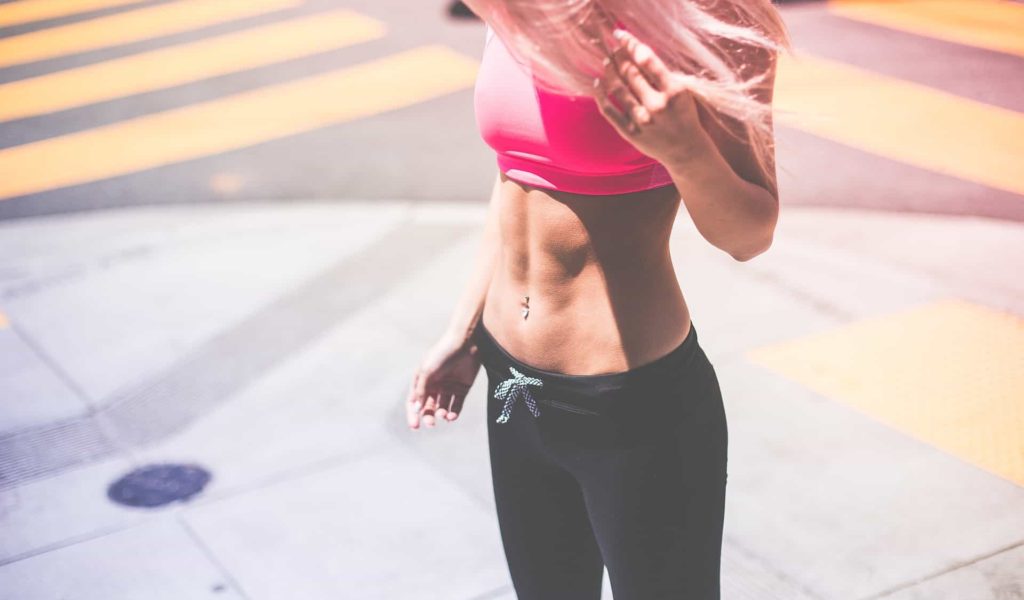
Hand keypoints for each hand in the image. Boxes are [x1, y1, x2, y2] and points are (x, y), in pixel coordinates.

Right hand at [407, 329, 481, 428]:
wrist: (466, 342)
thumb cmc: (442, 353)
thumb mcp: (427, 371)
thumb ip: (420, 391)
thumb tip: (415, 409)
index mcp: (422, 380)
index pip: (414, 401)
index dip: (413, 415)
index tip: (415, 426)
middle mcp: (434, 385)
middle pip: (428, 407)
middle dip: (428, 416)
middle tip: (431, 423)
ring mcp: (448, 387)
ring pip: (443, 407)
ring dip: (442, 414)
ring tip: (444, 414)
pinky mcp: (462, 388)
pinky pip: (457, 405)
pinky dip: (454, 413)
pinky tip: (452, 416)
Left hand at [592, 28, 709, 165]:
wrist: (686, 150)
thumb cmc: (684, 115)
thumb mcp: (682, 91)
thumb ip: (662, 75)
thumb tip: (635, 52)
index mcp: (674, 91)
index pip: (648, 60)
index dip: (631, 44)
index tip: (621, 36)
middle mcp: (657, 105)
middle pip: (630, 73)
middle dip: (619, 57)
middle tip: (614, 49)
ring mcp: (642, 120)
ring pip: (617, 89)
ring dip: (609, 71)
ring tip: (607, 62)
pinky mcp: (630, 133)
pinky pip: (609, 110)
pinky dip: (600, 95)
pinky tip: (598, 84)